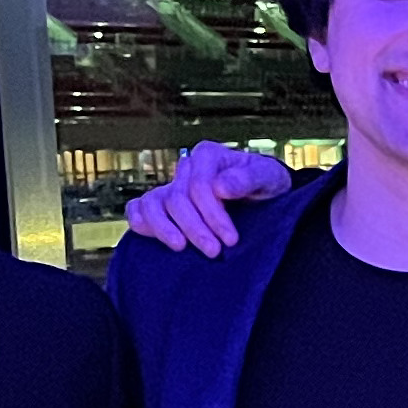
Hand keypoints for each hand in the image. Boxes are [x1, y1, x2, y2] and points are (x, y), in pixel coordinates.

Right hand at [122, 142, 291, 255]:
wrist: (264, 197)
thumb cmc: (266, 184)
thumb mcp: (269, 177)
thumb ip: (249, 178)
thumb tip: (220, 187)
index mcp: (208, 156)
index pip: (200, 186)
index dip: (213, 215)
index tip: (231, 239)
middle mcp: (186, 168)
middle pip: (177, 199)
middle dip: (195, 228)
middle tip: (214, 252)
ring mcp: (171, 185)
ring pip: (152, 203)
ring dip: (164, 229)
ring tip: (181, 248)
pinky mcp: (162, 203)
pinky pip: (138, 208)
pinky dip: (140, 222)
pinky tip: (152, 237)